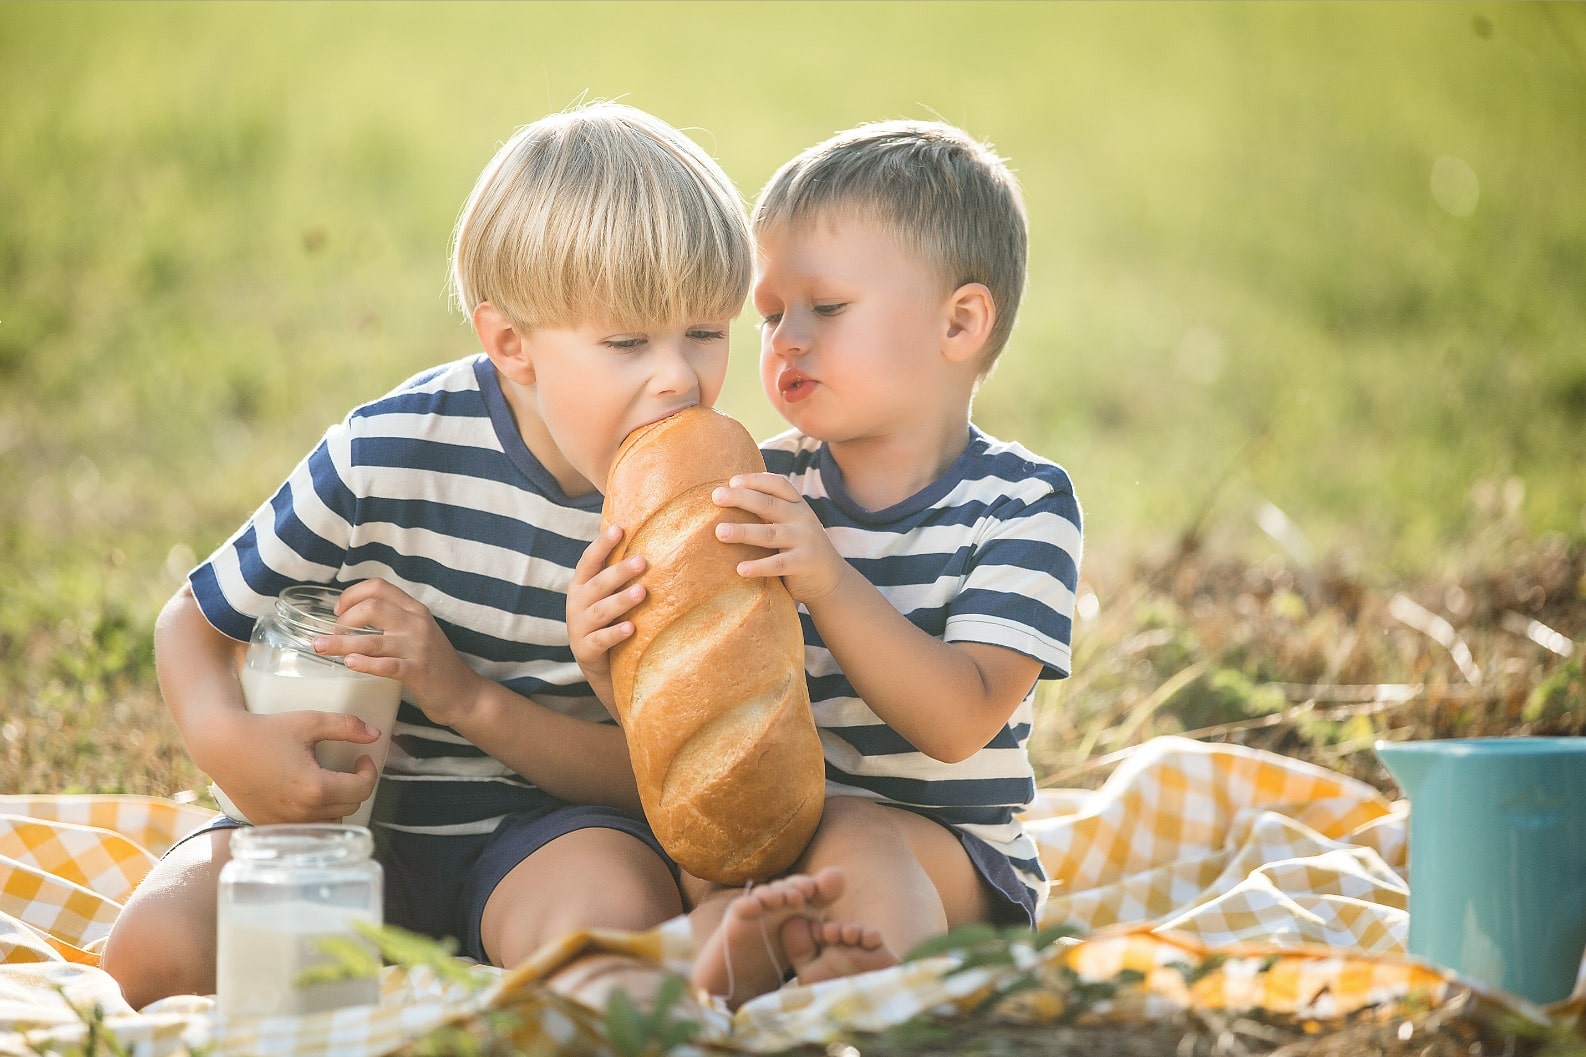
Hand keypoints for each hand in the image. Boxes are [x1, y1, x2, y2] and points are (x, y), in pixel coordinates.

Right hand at [208, 708, 380, 823]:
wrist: (222, 746)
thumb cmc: (265, 732)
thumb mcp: (310, 722)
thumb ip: (347, 726)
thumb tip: (375, 734)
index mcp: (316, 789)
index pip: (363, 789)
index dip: (370, 771)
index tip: (362, 758)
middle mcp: (302, 813)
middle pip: (351, 806)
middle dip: (356, 786)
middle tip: (348, 768)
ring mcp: (285, 823)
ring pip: (331, 821)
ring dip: (338, 803)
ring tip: (330, 782)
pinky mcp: (271, 825)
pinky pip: (306, 827)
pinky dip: (315, 814)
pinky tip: (308, 794)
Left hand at [312, 578, 483, 729]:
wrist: (464, 693)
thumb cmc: (434, 664)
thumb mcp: (418, 633)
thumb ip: (395, 621)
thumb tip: (352, 617)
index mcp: (415, 610)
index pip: (379, 587)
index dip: (352, 595)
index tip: (338, 611)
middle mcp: (417, 623)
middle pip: (372, 607)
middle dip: (343, 619)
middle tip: (331, 635)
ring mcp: (418, 647)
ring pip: (371, 640)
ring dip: (340, 644)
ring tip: (320, 648)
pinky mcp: (418, 671)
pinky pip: (386, 665)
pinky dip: (364, 664)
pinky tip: (348, 664)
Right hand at [567, 525, 647, 715]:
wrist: (598, 664)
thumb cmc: (607, 620)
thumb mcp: (606, 595)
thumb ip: (615, 573)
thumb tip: (644, 539)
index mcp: (581, 585)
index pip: (589, 561)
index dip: (602, 545)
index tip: (619, 529)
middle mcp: (576, 604)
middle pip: (598, 584)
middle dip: (619, 572)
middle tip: (642, 561)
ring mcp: (579, 627)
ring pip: (600, 611)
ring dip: (621, 600)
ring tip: (641, 592)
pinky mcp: (585, 650)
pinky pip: (600, 640)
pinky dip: (615, 634)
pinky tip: (631, 628)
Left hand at [712, 472, 848, 603]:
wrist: (831, 579)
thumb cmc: (798, 547)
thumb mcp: (790, 523)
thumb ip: (769, 511)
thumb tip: (728, 496)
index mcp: (797, 505)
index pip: (778, 484)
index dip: (755, 480)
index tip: (731, 481)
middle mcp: (802, 518)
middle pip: (768, 504)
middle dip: (741, 498)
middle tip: (716, 496)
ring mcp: (805, 541)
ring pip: (770, 534)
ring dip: (743, 532)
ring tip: (719, 532)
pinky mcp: (804, 564)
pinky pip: (778, 564)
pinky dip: (759, 566)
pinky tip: (740, 569)